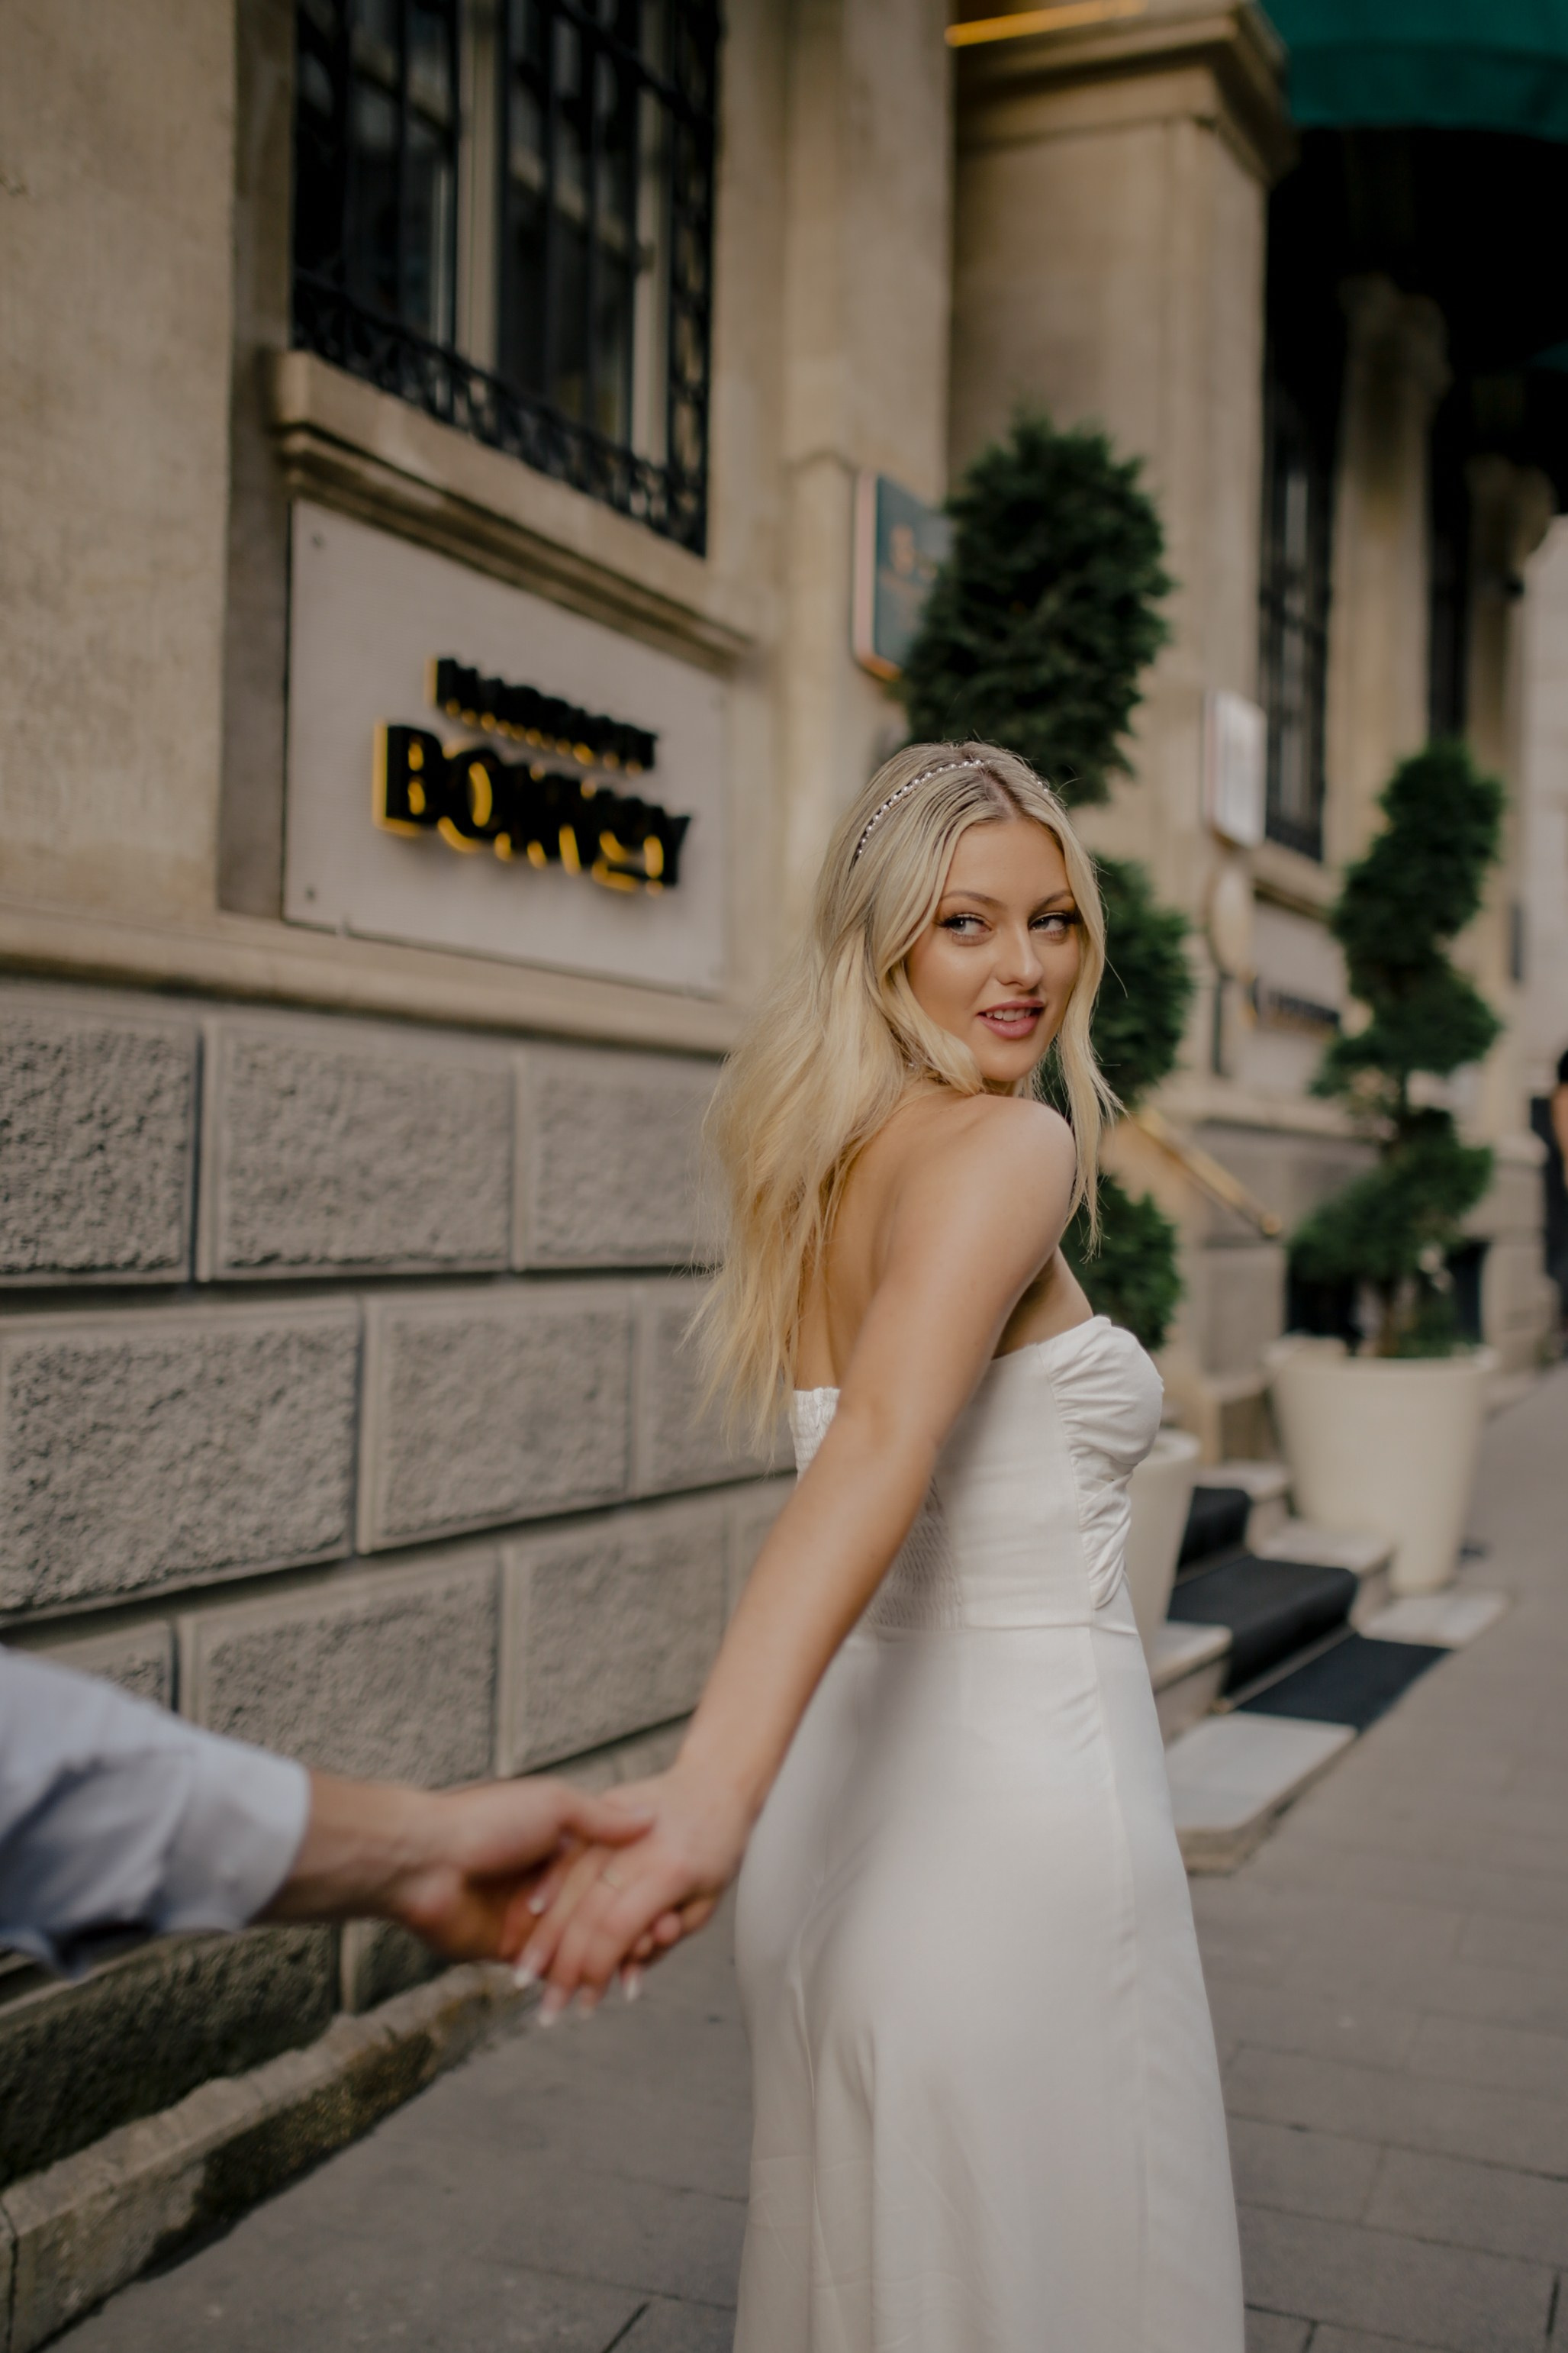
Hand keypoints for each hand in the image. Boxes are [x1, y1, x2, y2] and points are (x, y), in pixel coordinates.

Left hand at [264, 1772, 653, 1963]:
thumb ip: (600, 1819)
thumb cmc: (486, 1821)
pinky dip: (576, 1975)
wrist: (424, 1860)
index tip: (672, 1898)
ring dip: (610, 1953)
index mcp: (557, 1842)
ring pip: (580, 1943)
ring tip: (643, 1961)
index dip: (640, 1885)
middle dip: (633, 1923)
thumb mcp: (553, 1805)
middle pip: (599, 1910)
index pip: (610, 1870)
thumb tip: (649, 1817)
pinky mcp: (511, 1951)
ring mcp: (529, 1919)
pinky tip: (609, 1980)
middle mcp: (546, 1882)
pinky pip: (550, 1968)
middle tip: (667, 1935)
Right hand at [514, 1764, 747, 2016]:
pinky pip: (568, 1850)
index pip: (618, 1928)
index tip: (584, 2004)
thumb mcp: (706, 1902)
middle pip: (588, 1911)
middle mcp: (639, 1845)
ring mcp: (618, 1821)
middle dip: (563, 1966)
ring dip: (545, 1933)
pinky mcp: (603, 1805)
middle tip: (547, 2008)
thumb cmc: (718, 1848)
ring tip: (524, 1973)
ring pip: (570, 1882)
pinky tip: (527, 1916)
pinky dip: (547, 1885)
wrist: (717, 1780)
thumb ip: (664, 1940)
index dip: (596, 1970)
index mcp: (671, 1869)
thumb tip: (627, 1980)